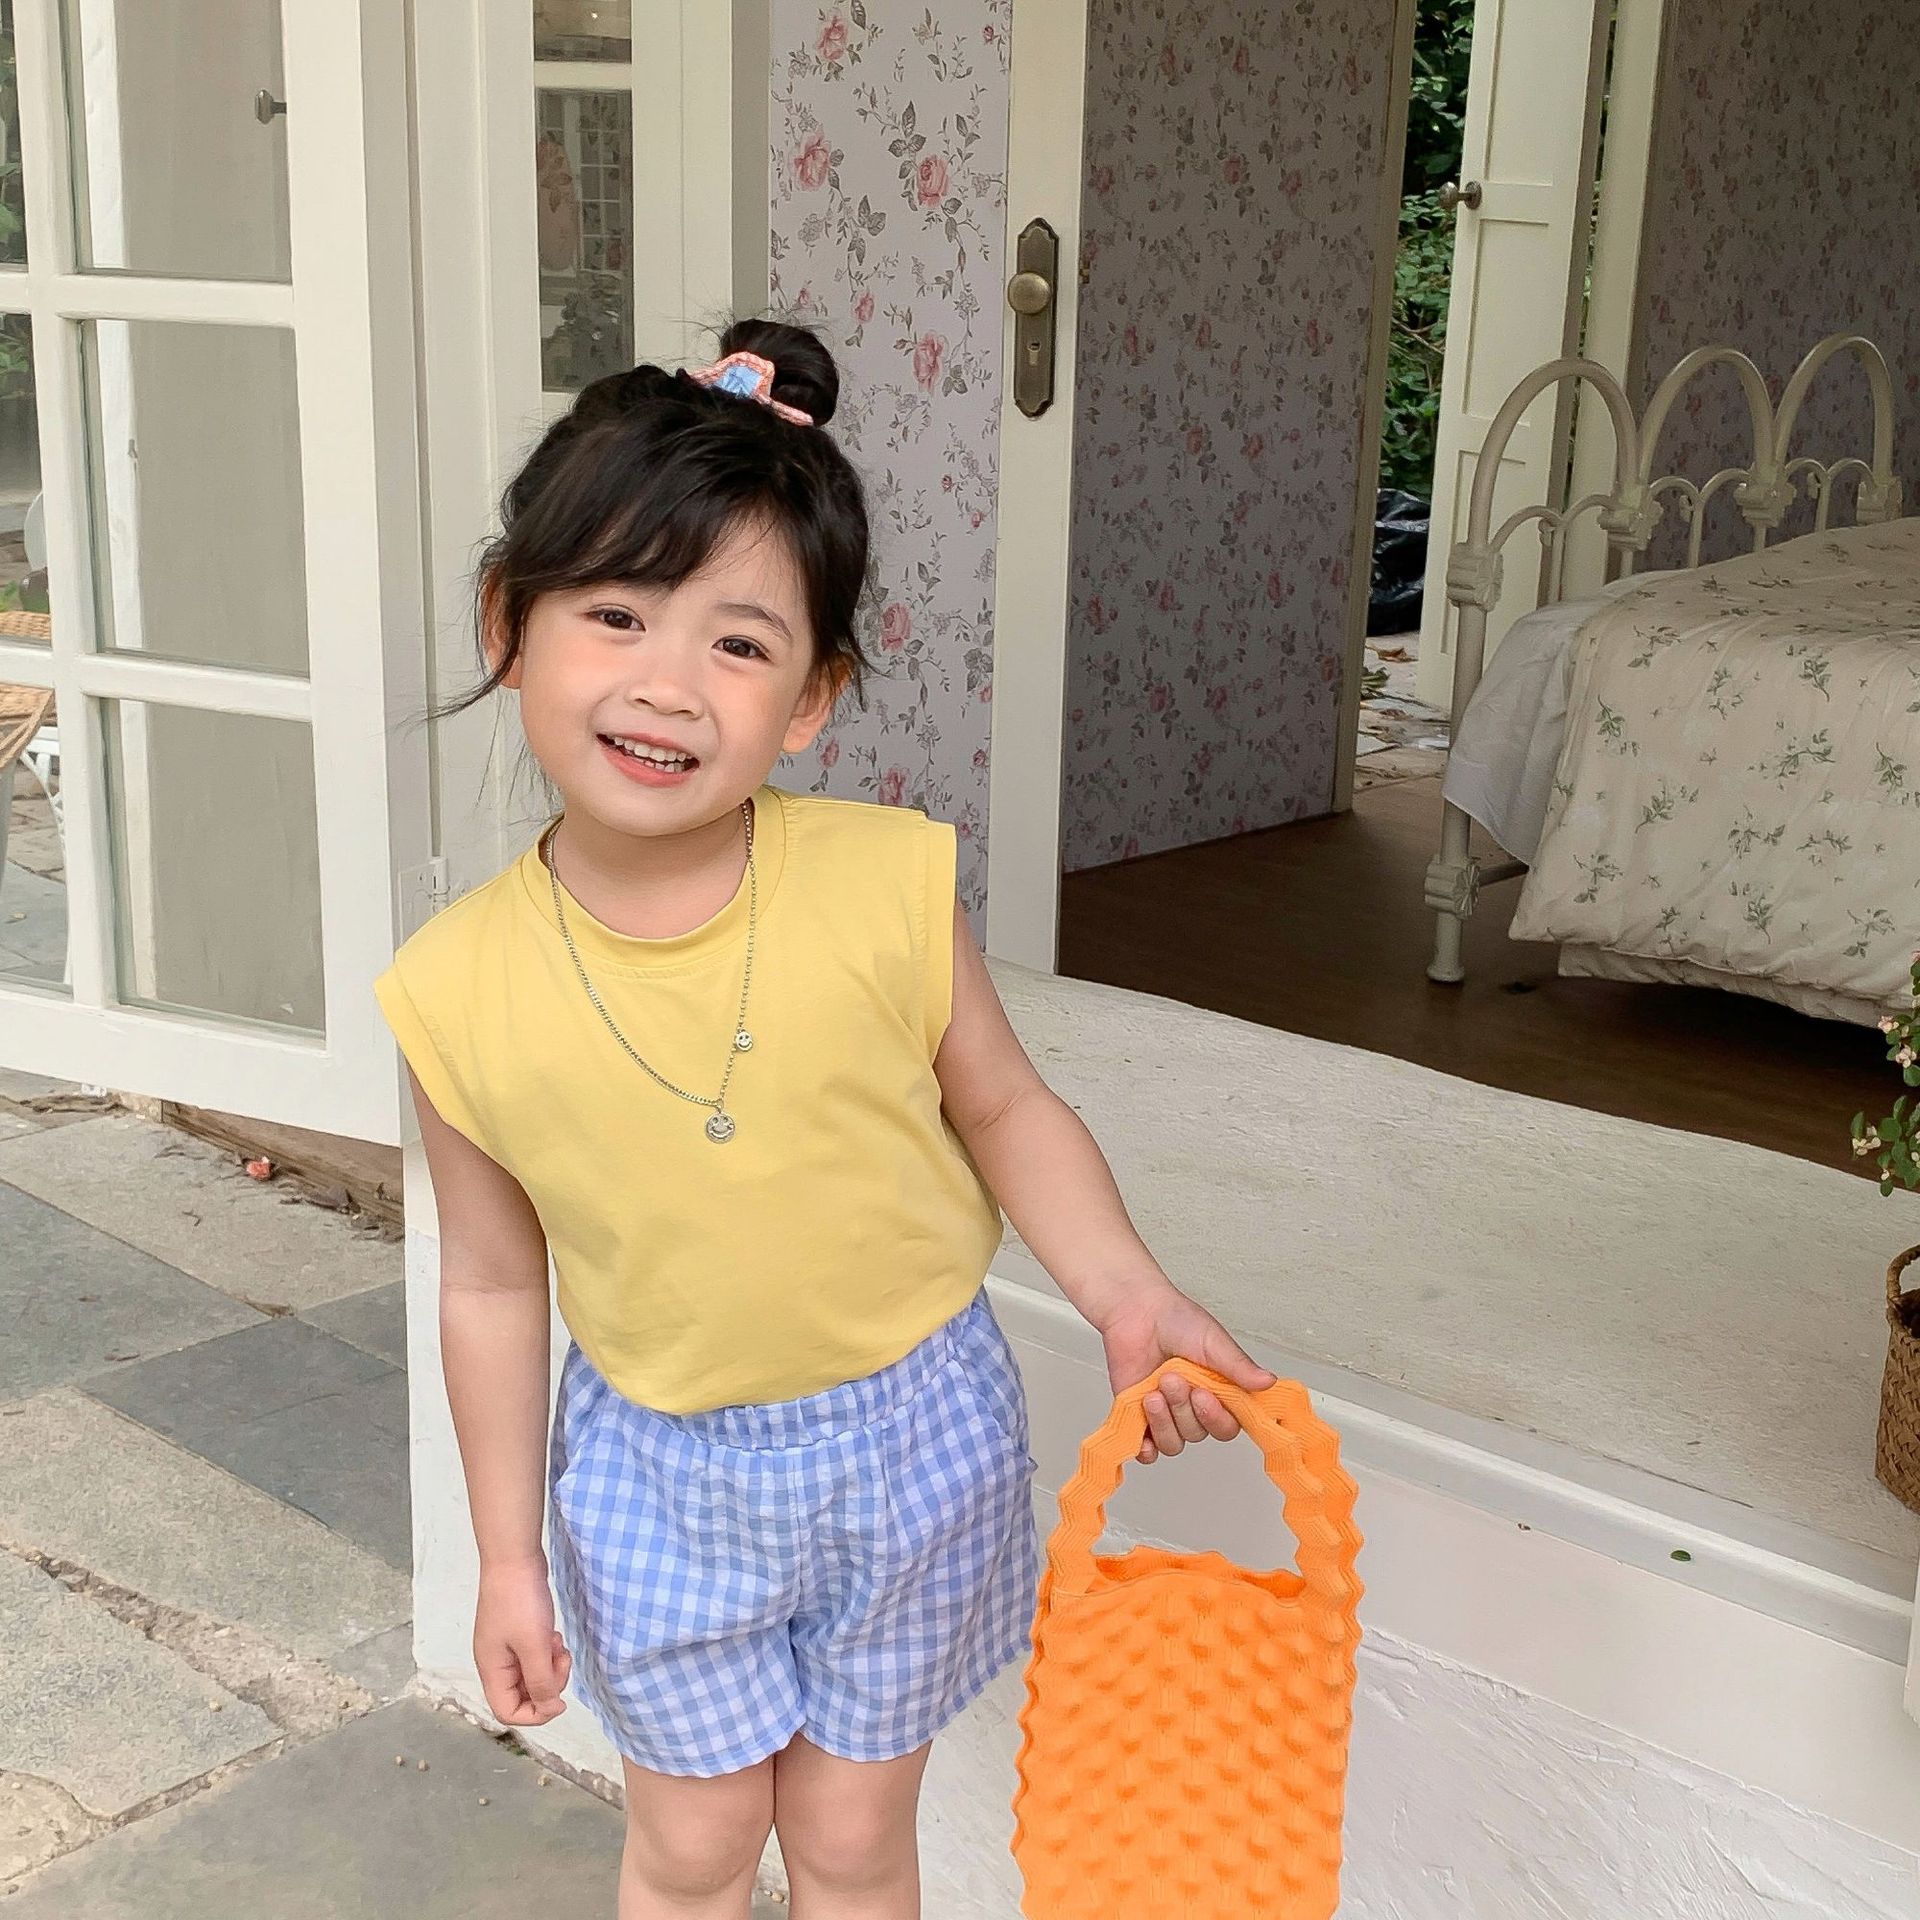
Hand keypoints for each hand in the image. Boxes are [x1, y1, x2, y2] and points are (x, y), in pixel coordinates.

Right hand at [474, 1556, 571, 1727]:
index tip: (561, 1699)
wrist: (515, 1557)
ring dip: (549, 1666)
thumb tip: (549, 1708)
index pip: (507, 1712)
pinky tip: (554, 1635)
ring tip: (558, 1645)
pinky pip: (533, 1655)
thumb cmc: (521, 1601)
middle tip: (561, 1660)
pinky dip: (547, 1651)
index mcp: (491, 1670)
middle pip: (521, 1695)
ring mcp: (505, 1645)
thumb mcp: (534, 1646)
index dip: (535, 1714)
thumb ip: (541, 1681)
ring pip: (530, 1674)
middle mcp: (495, 1662)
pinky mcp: (517, 1631)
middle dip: (547, 1685)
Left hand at [1094, 1278, 1276, 1464]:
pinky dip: (1145, 1448)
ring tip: (1152, 1393)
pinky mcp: (1138, 1418)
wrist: (1137, 1310)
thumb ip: (1238, 1367)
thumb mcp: (1213, 1342)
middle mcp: (1193, 1408)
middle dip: (1183, 1408)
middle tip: (1171, 1379)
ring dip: (1164, 1422)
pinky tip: (1143, 1433)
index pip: (1227, 1426)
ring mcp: (1166, 1414)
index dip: (1216, 1418)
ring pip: (1173, 1443)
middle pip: (1197, 1434)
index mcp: (1218, 1393)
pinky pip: (1146, 1449)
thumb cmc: (1177, 1320)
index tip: (1203, 1396)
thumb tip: (1269, 1383)